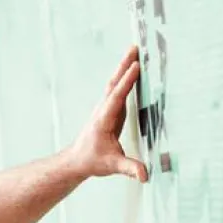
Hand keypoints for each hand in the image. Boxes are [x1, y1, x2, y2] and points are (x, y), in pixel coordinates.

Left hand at [67, 45, 147, 182]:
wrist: (77, 160)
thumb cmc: (93, 161)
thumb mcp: (112, 165)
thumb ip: (129, 168)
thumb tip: (145, 175)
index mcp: (104, 120)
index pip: (117, 97)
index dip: (127, 82)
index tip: (136, 66)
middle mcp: (103, 110)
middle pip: (114, 83)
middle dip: (124, 66)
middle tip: (135, 47)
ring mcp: (105, 109)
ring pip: (114, 84)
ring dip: (123, 67)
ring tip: (135, 51)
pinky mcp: (110, 111)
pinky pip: (118, 90)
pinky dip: (125, 78)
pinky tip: (133, 70)